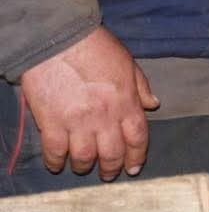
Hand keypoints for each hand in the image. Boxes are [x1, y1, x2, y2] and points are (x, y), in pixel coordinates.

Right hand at [18, 26, 159, 178]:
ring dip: (85, 166)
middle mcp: (104, 117)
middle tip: (109, 175)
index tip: (134, 168)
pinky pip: (55, 150)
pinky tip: (57, 164)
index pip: (138, 139)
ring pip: (85, 156)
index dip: (137, 157)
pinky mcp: (51, 121)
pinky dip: (56, 161)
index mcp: (126, 104)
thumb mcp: (127, 63)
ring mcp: (77, 121)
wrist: (57, 37)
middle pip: (112, 153)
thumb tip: (155, 104)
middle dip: (112, 168)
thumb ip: (141, 87)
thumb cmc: (95, 46)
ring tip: (83, 168)